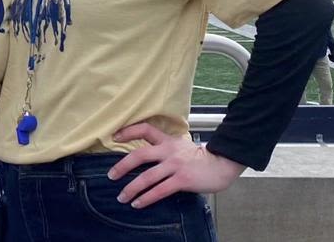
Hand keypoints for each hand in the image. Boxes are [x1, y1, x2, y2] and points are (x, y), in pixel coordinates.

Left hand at [106, 123, 245, 208]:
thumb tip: (145, 158)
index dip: (128, 131)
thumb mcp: (181, 147)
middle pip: (140, 155)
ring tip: (122, 197)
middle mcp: (169, 151)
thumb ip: (165, 149)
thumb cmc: (201, 158)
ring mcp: (175, 165)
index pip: (145, 129)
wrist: (222, 164)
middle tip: (111, 175)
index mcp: (168, 141)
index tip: (114, 136)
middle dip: (122, 166)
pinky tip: (138, 203)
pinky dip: (146, 198)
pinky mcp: (182, 179)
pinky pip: (159, 190)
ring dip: (131, 188)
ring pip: (147, 177)